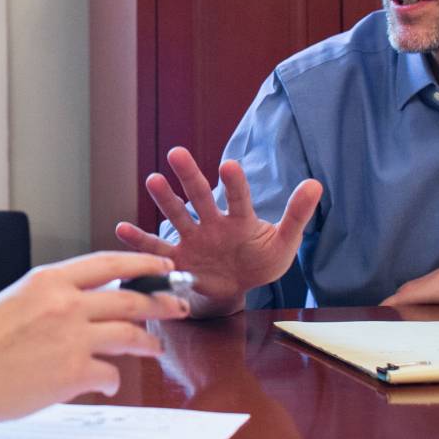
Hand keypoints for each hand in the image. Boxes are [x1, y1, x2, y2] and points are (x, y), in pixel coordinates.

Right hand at [0, 251, 189, 424]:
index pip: (109, 264)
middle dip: (162, 304)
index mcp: (48, 280)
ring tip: (154, 348)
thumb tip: (87, 305)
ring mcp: (71, 338)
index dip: (143, 266)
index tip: (163, 268)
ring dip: (148, 343)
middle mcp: (64, 303)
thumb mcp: (15, 301)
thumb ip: (52, 297)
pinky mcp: (72, 374)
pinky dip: (113, 380)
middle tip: (178, 307)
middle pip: (131, 300)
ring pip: (130, 336)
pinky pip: (111, 374)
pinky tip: (107, 383)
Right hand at [113, 146, 321, 316]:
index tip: (229, 165)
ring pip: (177, 216)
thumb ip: (296, 214)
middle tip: (177, 153)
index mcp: (240, 220)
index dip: (235, 184)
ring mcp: (194, 239)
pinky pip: (157, 248)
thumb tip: (316, 183)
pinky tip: (122, 229)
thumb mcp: (283, 242)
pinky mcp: (179, 259)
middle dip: (190, 176)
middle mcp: (213, 223)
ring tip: (153, 180)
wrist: (237, 286)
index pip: (238, 198)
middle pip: (200, 197)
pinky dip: (139, 241)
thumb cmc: (261, 260)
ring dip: (165, 199)